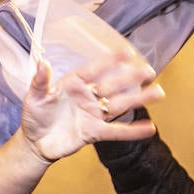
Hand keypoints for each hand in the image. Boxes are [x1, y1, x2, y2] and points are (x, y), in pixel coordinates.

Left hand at [19, 52, 163, 160]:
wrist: (35, 142)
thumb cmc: (35, 116)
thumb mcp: (34, 97)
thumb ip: (40, 81)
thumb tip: (42, 63)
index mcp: (74, 83)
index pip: (95, 69)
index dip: (110, 61)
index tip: (127, 51)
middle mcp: (88, 97)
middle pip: (114, 85)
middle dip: (131, 77)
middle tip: (150, 70)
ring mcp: (93, 114)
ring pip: (120, 104)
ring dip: (139, 99)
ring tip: (158, 93)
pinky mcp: (94, 132)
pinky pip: (115, 131)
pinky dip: (132, 131)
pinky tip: (149, 128)